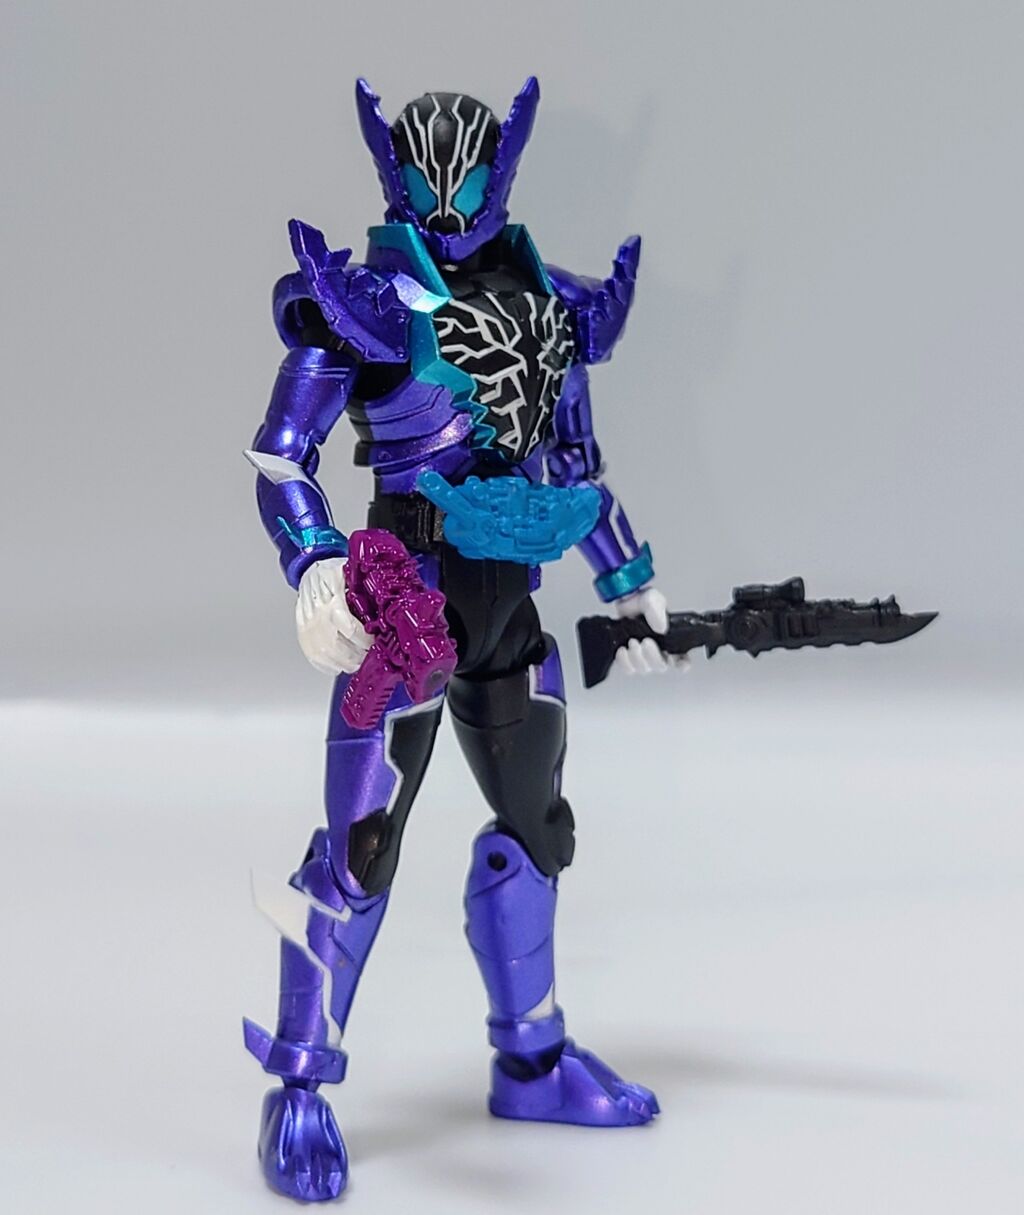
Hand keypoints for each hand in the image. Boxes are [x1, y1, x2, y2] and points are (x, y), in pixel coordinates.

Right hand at [295, 558, 371, 675]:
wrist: (310, 572)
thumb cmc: (333, 574)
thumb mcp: (352, 574)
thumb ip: (366, 590)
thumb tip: (388, 604)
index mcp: (332, 600)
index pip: (349, 628)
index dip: (364, 640)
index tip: (374, 643)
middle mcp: (317, 615)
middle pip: (337, 647)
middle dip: (356, 657)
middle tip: (369, 656)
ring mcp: (308, 627)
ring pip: (325, 655)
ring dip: (344, 663)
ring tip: (357, 662)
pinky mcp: (302, 634)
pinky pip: (313, 656)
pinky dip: (327, 665)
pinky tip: (339, 665)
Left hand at [612, 586, 690, 676]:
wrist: (621, 600)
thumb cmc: (640, 601)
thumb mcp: (652, 599)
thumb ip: (656, 611)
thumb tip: (661, 627)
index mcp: (670, 639)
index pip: (682, 658)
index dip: (682, 664)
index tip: (677, 661)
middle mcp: (658, 649)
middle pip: (660, 666)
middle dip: (652, 656)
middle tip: (645, 642)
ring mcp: (642, 655)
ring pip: (644, 669)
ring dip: (637, 658)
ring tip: (632, 642)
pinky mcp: (628, 657)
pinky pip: (628, 669)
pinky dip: (624, 662)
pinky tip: (623, 650)